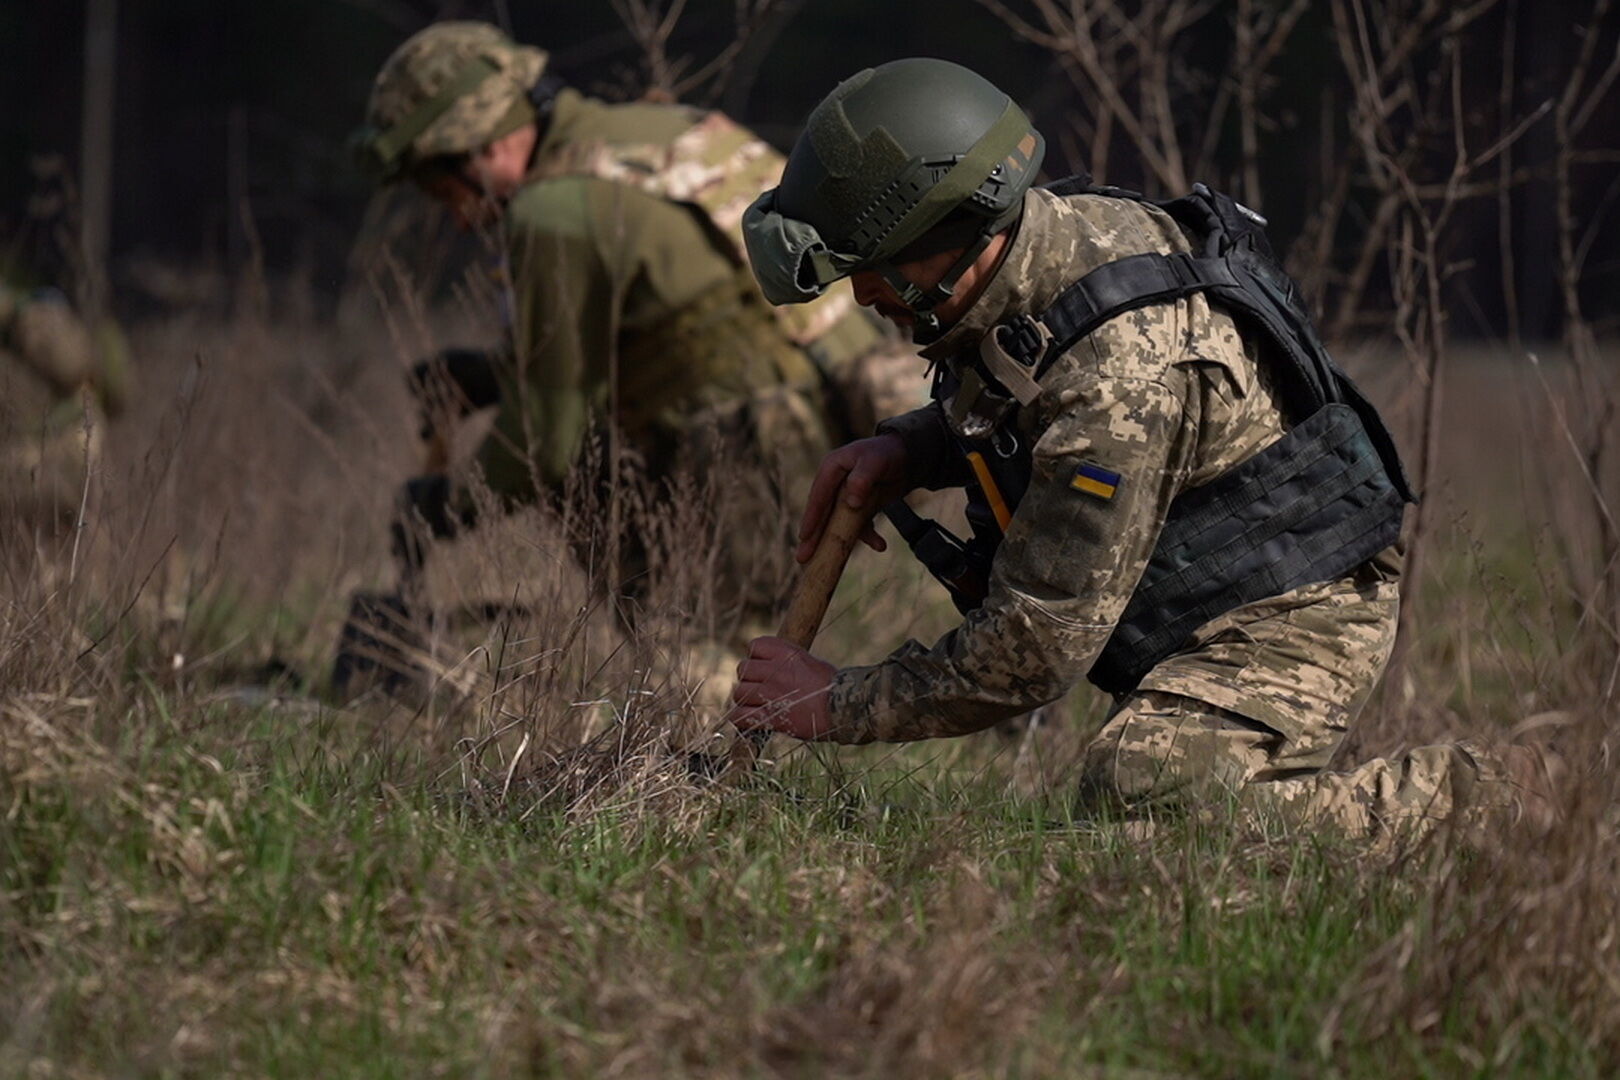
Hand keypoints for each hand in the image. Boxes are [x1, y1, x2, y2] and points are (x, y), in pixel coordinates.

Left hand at [727, 636, 836, 740]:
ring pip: (739, 693)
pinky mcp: (770, 717)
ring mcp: (770, 693)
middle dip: (749, 679)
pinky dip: (740, 719)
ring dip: (744, 700)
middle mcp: (774, 670)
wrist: (844, 709)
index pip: (754, 646)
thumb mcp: (810, 662)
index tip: (764, 666)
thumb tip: (771, 666)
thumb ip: (787, 662)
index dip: (756, 657)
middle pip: (742, 669)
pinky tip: (748, 720)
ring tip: (757, 705)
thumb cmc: (833, 687)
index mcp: (786, 653)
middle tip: (761, 689)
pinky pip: (739, 716)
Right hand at [796, 434, 910, 562]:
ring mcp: (846, 496)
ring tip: (833, 561)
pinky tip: (880, 545)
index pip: (818, 496)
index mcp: (831, 468)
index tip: (804, 537)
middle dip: (814, 537)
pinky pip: (860, 524)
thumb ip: (862, 479)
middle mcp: (834, 484)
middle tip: (802, 558)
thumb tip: (851, 503)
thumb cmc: (886, 454)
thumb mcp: (874, 462)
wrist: (907, 455)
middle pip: (823, 514)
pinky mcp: (859, 506)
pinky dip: (869, 536)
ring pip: (839, 523)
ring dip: (839, 542)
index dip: (811, 518)